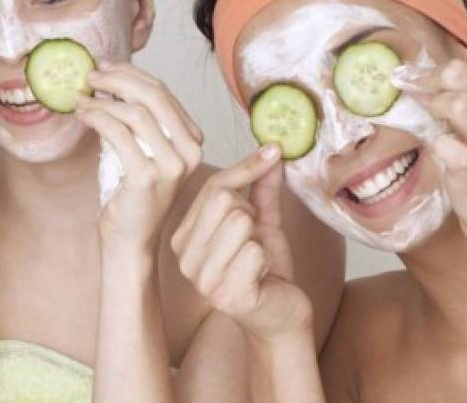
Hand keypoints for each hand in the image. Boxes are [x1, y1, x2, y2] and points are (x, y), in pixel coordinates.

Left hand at [77, 63, 203, 250]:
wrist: (130, 241)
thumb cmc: (131, 196)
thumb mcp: (140, 150)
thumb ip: (134, 119)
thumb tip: (107, 81)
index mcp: (193, 140)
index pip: (163, 93)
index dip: (132, 74)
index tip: (105, 67)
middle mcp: (190, 151)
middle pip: (153, 96)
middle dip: (118, 79)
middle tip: (91, 76)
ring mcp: (171, 165)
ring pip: (135, 112)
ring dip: (102, 100)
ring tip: (81, 99)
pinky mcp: (147, 177)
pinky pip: (118, 134)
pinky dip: (96, 117)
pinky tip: (83, 115)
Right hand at [172, 145, 312, 341]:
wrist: (281, 316)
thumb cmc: (267, 271)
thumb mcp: (262, 222)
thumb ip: (261, 187)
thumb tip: (272, 151)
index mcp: (185, 237)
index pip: (212, 186)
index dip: (246, 168)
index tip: (272, 153)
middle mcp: (185, 258)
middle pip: (224, 200)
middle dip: (252, 213)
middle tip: (256, 238)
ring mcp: (201, 278)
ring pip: (239, 222)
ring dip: (260, 238)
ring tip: (257, 259)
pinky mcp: (225, 295)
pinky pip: (253, 251)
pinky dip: (267, 259)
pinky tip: (261, 276)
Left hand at [413, 57, 466, 242]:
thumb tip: (448, 75)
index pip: (463, 69)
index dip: (429, 74)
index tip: (409, 81)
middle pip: (457, 76)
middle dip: (426, 82)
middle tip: (411, 97)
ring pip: (457, 103)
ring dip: (432, 108)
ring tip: (427, 123)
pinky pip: (448, 146)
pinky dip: (436, 144)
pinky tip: (435, 150)